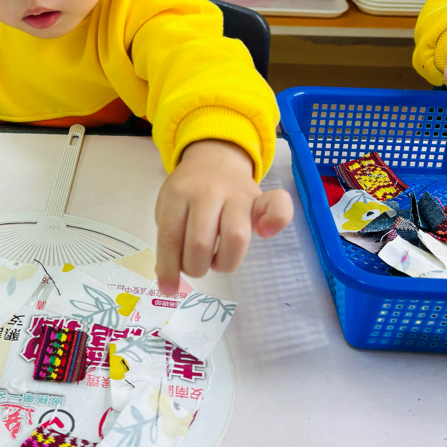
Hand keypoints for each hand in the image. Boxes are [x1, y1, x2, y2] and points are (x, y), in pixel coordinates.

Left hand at [155, 139, 293, 292]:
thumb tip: (169, 278)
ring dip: (223, 262)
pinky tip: (264, 233)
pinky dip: (276, 221)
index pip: (171, 237)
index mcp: (177, 195)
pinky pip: (278, 205)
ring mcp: (236, 194)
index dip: (169, 268)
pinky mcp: (259, 197)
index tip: (168, 288)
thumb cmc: (190, 192)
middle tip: (196, 265)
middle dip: (195, 267)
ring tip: (217, 260)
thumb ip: (170, 237)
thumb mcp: (169, 206)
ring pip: (234, 237)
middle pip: (200, 242)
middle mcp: (207, 192)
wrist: (214, 157)